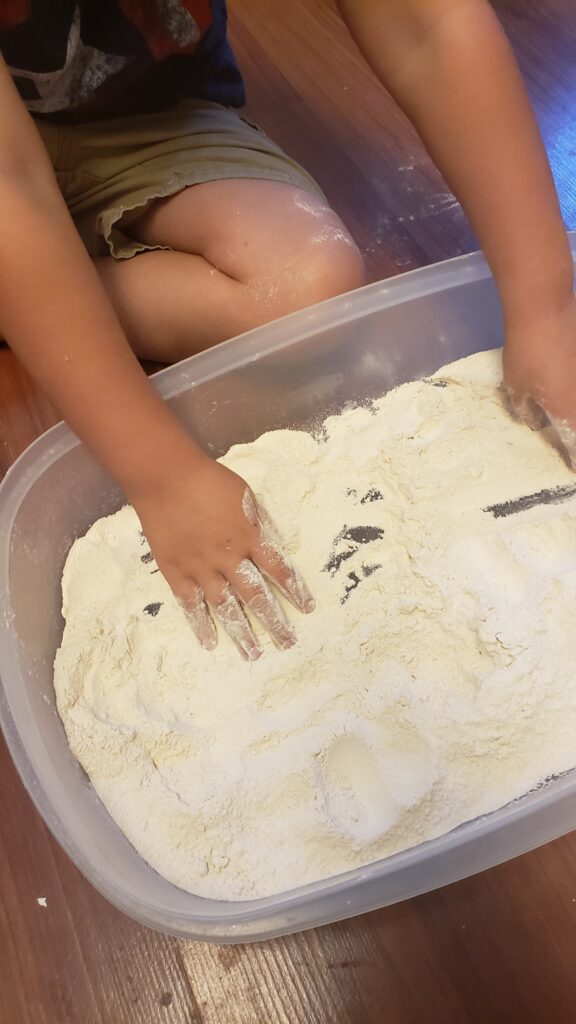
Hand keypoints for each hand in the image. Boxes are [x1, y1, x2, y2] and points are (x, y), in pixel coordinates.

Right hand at [131, 449, 313, 660]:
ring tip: (253, 654)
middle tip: (287, 643)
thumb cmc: (209, 481)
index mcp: (250, 537)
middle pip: (257, 596)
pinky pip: (190, 604)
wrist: (165, 477)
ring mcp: (201, 568)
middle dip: (274, 621)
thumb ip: (261, 523)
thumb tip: (276, 546)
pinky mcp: (176, 572)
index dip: (295, 590)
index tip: (308, 609)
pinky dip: (200, 624)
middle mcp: (229, 558)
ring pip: (226, 607)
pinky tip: (210, 643)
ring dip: (242, 632)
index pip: (280, 570)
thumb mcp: (246, 496)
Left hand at [503, 294, 575, 467]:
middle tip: (568, 446)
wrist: (546, 309)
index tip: (570, 472)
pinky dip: (572, 389)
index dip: (573, 461)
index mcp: (570, 415)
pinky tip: (566, 386)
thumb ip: (527, 410)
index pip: (575, 448)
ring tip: (565, 418)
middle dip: (574, 440)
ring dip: (572, 415)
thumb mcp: (517, 387)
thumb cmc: (526, 353)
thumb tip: (536, 422)